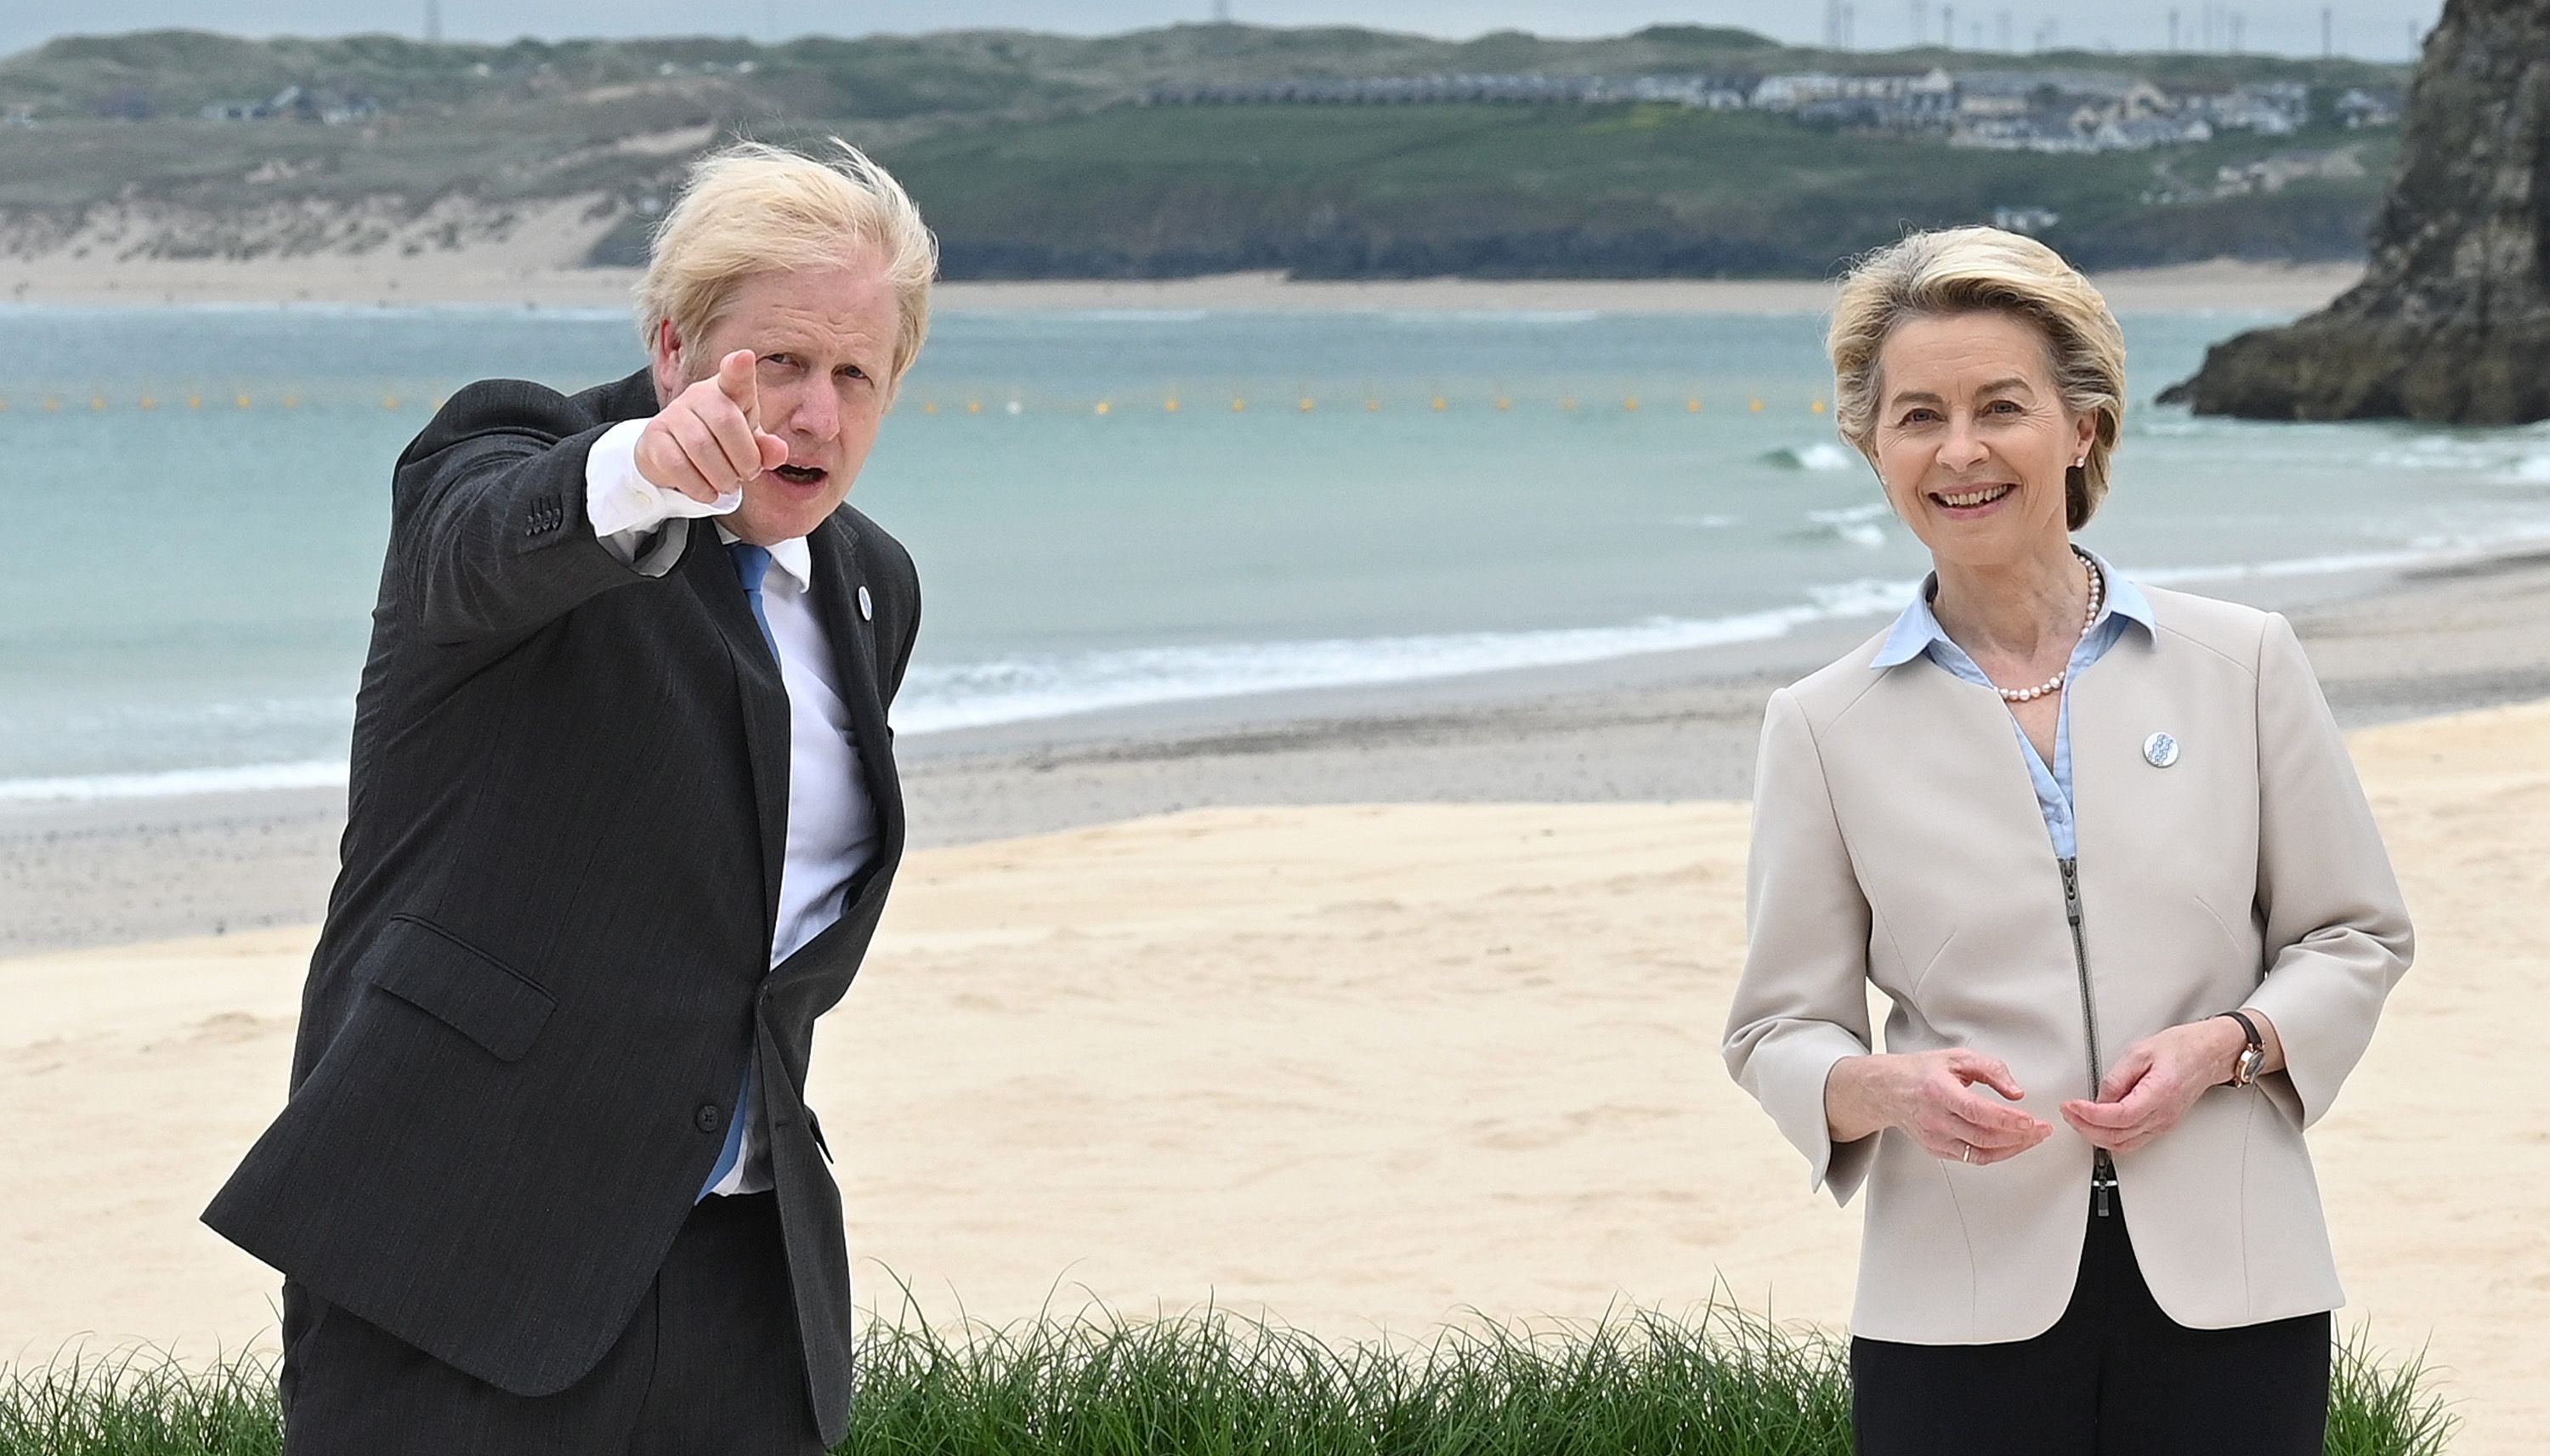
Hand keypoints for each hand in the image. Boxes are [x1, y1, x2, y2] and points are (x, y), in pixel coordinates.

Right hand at [635, 349, 789, 504]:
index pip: (734, 374)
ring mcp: (672, 414)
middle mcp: (698, 394)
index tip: (745, 357)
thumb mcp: (748, 443)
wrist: (675, 455)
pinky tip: (708, 492)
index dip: (738, 366)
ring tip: (728, 485)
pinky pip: (677, 464)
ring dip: (722, 476)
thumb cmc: (720, 443)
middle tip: (746, 475)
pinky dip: (698, 486)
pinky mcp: (653, 437)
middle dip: (743, 458)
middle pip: (725, 421)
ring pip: (700, 446)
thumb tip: (778, 452)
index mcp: (727, 391)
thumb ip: (766, 448)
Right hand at [1827, 1049, 2053, 1165]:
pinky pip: (1972, 1158)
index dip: (2007, 1119)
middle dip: (2019, 1136)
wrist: (1888, 1090)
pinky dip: (1996, 1153)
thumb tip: (2015, 1092)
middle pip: (1983, 1136)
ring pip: (1981, 1152)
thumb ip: (1990, 1069)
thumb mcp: (1957, 1058)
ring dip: (2012, 1148)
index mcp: (1938, 1092)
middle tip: (2042, 1129)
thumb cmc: (1921, 1072)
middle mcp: (1935, 1118)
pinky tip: (2011, 1145)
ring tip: (2032, 1138)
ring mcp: (1935, 1138)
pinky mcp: (1937, 1150)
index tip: (2030, 1121)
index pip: (1977, 1111)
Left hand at [2060, 1018, 2245, 1153]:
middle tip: (2068, 1113)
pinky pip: (2132, 1140)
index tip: (2072, 1106)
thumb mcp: (2140, 1051)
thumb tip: (2099, 1098)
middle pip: (2118, 1137)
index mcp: (2159, 1094)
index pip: (2118, 1117)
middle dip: (2086, 1128)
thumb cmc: (2181, 1048)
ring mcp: (2163, 1124)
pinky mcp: (2162, 1125)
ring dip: (2096, 1136)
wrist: (2207, 1054)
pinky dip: (2110, 1136)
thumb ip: (2117, 1077)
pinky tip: (2097, 1124)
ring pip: (2123, 1144)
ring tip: (2077, 1118)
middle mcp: (2163, 1115)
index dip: (2090, 1115)